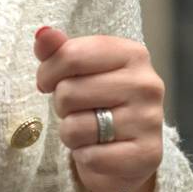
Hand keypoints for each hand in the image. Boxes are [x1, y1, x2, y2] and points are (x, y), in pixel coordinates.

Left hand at [34, 25, 162, 191]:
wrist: (127, 148)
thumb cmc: (97, 99)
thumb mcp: (78, 68)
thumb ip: (57, 49)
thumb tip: (43, 34)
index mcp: (132, 53)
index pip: (70, 55)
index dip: (47, 72)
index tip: (48, 82)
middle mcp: (146, 84)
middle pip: (69, 92)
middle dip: (61, 104)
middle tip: (75, 108)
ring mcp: (150, 121)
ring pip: (76, 127)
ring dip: (70, 132)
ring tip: (86, 129)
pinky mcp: (148, 155)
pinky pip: (91, 157)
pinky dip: (85, 157)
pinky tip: (98, 149)